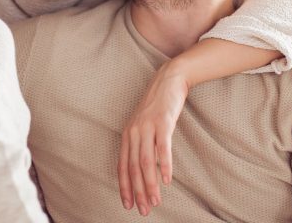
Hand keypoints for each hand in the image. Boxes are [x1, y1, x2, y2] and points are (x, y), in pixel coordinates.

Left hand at [118, 62, 188, 215]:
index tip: (128, 205)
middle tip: (144, 210)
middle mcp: (134, 131)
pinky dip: (164, 165)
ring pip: (146, 161)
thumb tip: (143, 169)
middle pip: (133, 167)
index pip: (122, 166)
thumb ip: (141, 144)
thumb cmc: (158, 106)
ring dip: (150, 184)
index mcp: (127, 134)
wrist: (168, 80)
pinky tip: (166, 180)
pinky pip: (162, 147)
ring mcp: (147, 126)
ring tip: (155, 201)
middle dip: (138, 191)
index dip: (124, 187)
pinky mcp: (163, 122)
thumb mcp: (144, 124)